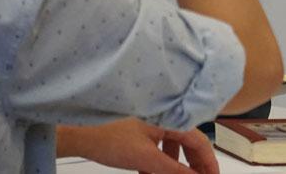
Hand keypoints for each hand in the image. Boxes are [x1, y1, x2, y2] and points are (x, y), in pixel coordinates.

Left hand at [57, 118, 218, 173]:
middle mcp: (165, 118)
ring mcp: (152, 123)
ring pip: (173, 146)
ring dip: (175, 166)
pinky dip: (160, 162)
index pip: (200, 142)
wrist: (76, 134)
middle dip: (193, 165)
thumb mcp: (145, 158)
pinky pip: (158, 147)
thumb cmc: (108, 138)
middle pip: (189, 143)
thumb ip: (173, 170)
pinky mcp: (140, 131)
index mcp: (171, 118)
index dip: (208, 163)